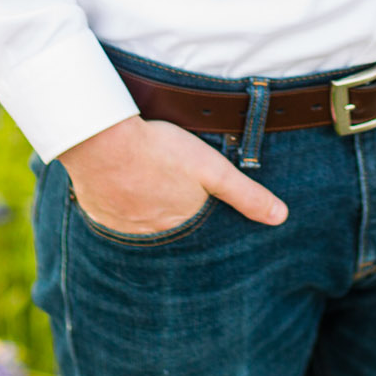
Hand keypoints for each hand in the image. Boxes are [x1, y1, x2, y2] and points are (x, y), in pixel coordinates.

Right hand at [59, 114, 286, 232]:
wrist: (104, 141)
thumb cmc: (162, 151)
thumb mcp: (213, 169)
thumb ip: (246, 194)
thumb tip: (280, 217)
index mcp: (178, 225)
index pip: (194, 227)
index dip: (196, 212)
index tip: (194, 200)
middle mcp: (149, 234)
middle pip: (164, 224)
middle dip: (168, 211)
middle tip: (167, 188)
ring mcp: (119, 225)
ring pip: (136, 219)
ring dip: (142, 205)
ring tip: (147, 183)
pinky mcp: (95, 209)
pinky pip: (109, 212)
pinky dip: (116, 201)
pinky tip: (120, 183)